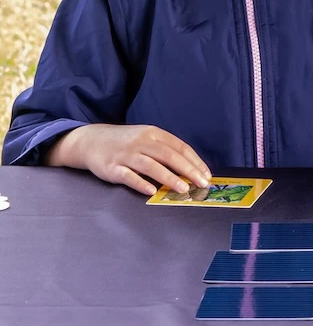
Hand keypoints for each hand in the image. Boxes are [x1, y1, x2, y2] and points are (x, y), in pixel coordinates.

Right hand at [46, 124, 212, 197]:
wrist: (91, 141)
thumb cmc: (126, 142)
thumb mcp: (146, 138)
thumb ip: (165, 149)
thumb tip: (189, 167)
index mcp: (154, 133)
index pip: (180, 147)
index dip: (195, 161)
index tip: (206, 174)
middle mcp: (142, 142)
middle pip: (169, 156)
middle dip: (188, 170)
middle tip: (202, 183)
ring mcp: (126, 155)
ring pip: (152, 166)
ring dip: (169, 178)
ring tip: (183, 189)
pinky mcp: (112, 168)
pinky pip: (128, 176)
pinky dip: (141, 183)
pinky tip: (152, 191)